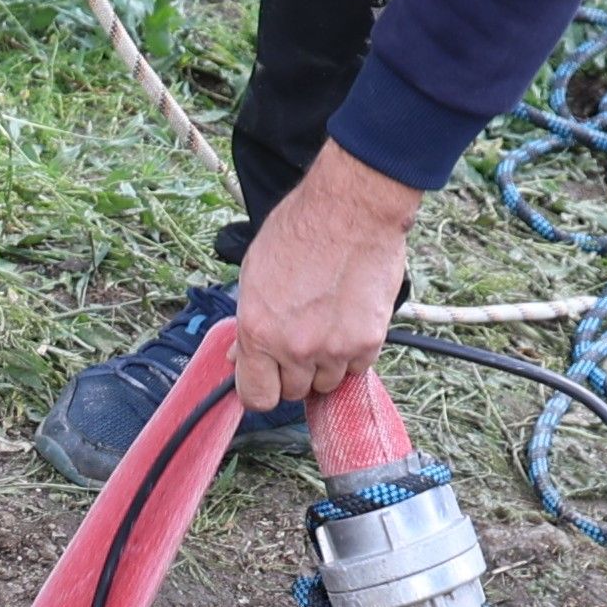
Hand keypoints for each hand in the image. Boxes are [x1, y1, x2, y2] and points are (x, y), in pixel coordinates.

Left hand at [228, 143, 423, 412]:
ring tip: (326, 326)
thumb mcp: (254, 274)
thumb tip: (238, 355)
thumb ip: (247, 322)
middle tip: (299, 340)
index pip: (256, 397)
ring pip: (326, 384)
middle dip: (293, 372)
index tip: (266, 378)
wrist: (351, 210)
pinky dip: (352, 354)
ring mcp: (333, 348)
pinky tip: (348, 322)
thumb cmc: (300, 231)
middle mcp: (294, 347)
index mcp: (257, 331)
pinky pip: (356, 369)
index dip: (260, 389)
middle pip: (293, 392)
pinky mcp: (368, 342)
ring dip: (324, 365)